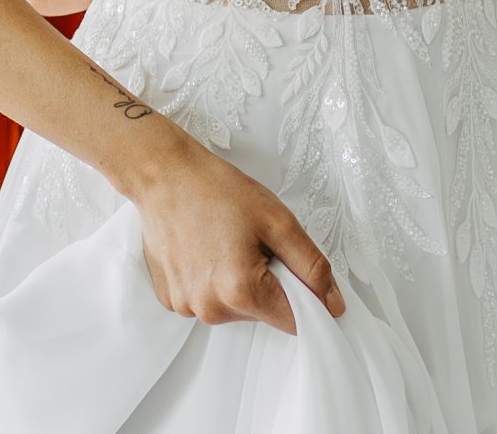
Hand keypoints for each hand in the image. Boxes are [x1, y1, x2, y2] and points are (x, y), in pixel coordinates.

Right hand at [127, 135, 344, 334]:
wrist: (164, 174)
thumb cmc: (217, 190)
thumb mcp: (278, 220)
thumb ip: (312, 266)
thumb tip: (332, 304)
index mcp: (241, 290)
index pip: (293, 322)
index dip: (302, 296)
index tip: (291, 268)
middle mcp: (211, 308)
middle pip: (263, 314)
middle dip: (268, 283)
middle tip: (252, 243)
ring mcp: (187, 306)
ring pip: (235, 308)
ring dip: (239, 283)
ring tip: (224, 243)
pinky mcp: (171, 300)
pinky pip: (208, 300)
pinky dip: (212, 281)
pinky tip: (203, 250)